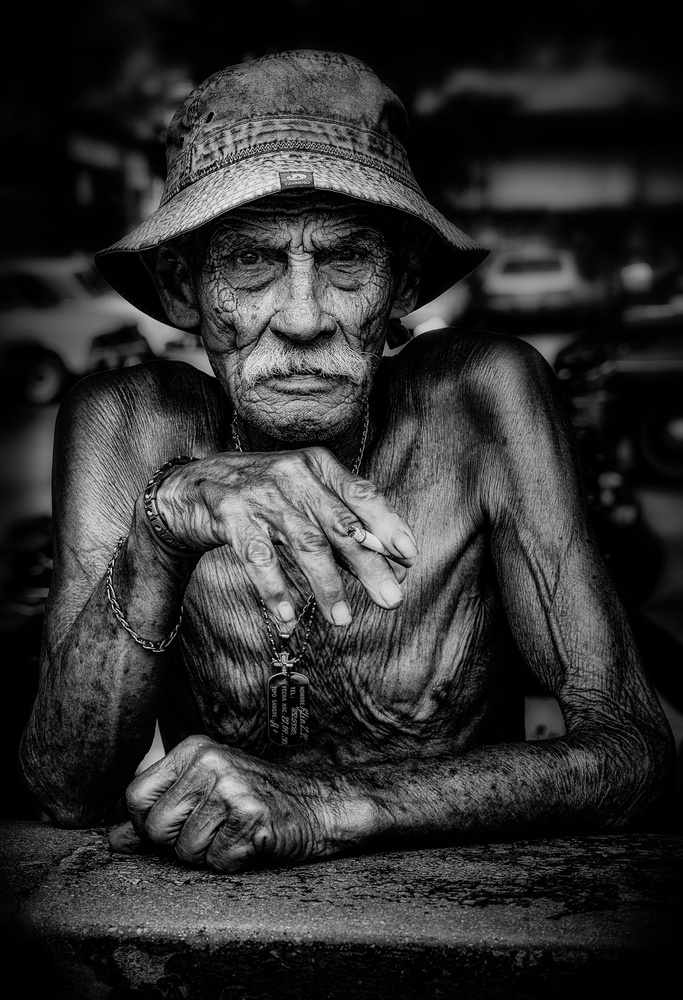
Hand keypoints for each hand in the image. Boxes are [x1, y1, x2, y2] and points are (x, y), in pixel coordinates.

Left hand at [109, 736, 336, 872]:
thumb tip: (113, 840)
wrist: (321, 804)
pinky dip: (233, 863)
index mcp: (193, 748)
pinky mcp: (251, 817)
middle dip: (178, 845)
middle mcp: (209, 761)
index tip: (177, 826)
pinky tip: (253, 842)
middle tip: (215, 831)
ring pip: (184, 851)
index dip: (146, 825)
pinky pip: (216, 862)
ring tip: (236, 834)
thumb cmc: (259, 799)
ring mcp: (231, 787)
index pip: (134, 796)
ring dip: (209, 856)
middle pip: (154, 828)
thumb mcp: (206, 792)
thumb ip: (160, 812)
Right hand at [146, 447, 417, 625]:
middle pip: (339, 524)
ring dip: (326, 585)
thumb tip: (392, 561)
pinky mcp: (229, 512)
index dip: (387, 524)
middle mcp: (292, 473)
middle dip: (368, 565)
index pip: (361, 494)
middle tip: (392, 600)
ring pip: (303, 543)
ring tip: (342, 620)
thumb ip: (344, 525)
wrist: (187, 488)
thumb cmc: (260, 497)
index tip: (409, 556)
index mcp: (316, 464)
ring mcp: (260, 492)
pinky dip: (275, 588)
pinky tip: (290, 617)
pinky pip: (258, 556)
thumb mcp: (303, 499)